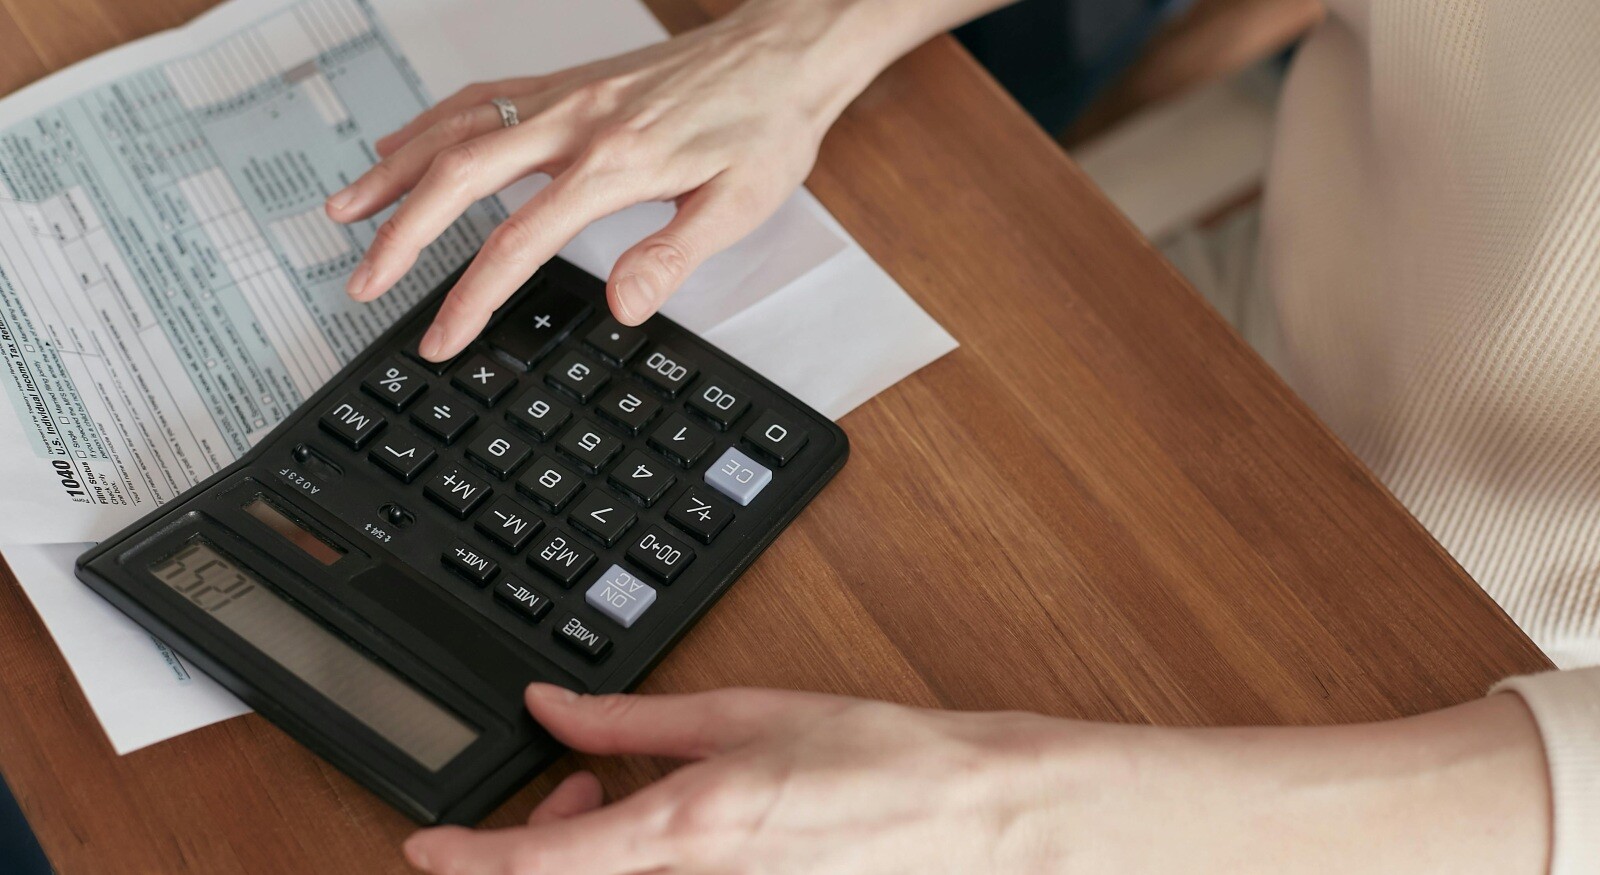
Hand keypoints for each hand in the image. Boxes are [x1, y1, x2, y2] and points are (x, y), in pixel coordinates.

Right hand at [325, 0, 920, 360]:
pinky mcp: (566, 83)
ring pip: (454, 128)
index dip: (470, 298)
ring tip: (344, 212)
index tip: (440, 339)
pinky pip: (478, 98)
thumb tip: (623, 306)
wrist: (783, 53)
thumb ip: (673, 256)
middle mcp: (575, 122)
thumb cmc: (766, 125)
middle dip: (400, 236)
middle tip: (361, 283)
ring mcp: (564, 96)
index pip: (518, 241)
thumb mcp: (740, 205)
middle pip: (459, 177)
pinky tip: (401, 144)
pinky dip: (428, 124)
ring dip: (392, 171)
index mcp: (614, 163)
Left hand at [403, 685, 1550, 873]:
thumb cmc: (873, 759)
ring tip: (622, 784)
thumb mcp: (743, 713)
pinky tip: (668, 817)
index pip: (542, 864)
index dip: (467, 858)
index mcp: (686, 829)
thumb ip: (632, 721)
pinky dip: (636, 855)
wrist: (963, 812)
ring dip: (589, 842)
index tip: (424, 844)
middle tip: (570, 773)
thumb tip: (555, 710)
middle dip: (536, 836)